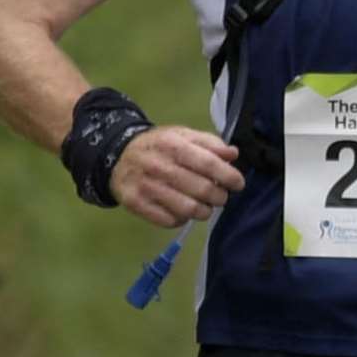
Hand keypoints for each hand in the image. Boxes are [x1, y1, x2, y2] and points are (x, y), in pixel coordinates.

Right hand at [110, 125, 243, 226]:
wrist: (119, 157)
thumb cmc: (159, 147)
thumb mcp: (182, 136)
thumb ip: (209, 143)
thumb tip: (232, 154)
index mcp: (172, 145)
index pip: (208, 163)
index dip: (228, 176)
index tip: (238, 183)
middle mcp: (158, 166)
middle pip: (202, 190)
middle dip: (220, 196)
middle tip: (221, 196)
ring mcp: (146, 187)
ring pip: (188, 210)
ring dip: (204, 211)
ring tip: (205, 206)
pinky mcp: (137, 204)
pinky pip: (170, 221)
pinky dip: (183, 219)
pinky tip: (183, 210)